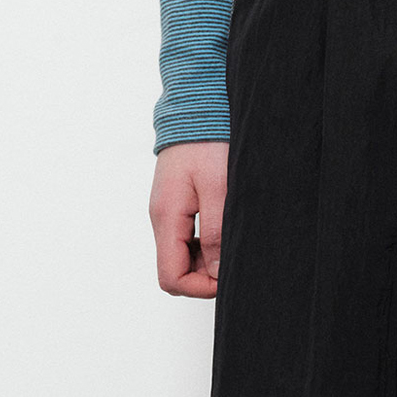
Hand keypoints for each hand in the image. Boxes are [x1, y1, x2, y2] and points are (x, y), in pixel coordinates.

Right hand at [149, 141, 230, 297]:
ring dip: (208, 259)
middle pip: (176, 271)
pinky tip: (225, 229)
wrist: (198, 108)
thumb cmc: (208, 141)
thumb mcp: (220, 189)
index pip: (172, 277)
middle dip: (206, 275)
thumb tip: (217, 273)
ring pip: (183, 257)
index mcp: (166, 217)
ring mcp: (167, 213)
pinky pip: (187, 239)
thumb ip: (216, 234)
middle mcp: (161, 219)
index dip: (201, 287)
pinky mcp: (177, 206)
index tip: (228, 276)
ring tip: (233, 240)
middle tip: (235, 257)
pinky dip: (206, 244)